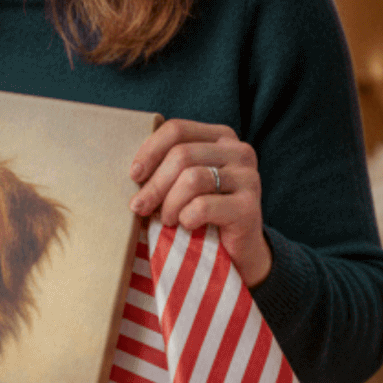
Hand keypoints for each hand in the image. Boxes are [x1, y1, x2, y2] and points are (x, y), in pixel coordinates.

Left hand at [128, 119, 272, 287]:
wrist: (237, 252)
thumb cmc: (202, 213)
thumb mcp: (183, 183)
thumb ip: (166, 166)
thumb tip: (132, 170)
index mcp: (221, 137)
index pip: (177, 130)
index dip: (150, 150)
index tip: (134, 175)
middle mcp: (240, 151)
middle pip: (182, 155)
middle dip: (154, 184)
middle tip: (140, 206)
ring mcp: (248, 177)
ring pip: (192, 178)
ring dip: (169, 203)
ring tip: (166, 219)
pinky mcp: (249, 207)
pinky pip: (203, 206)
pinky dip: (186, 218)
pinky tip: (187, 226)